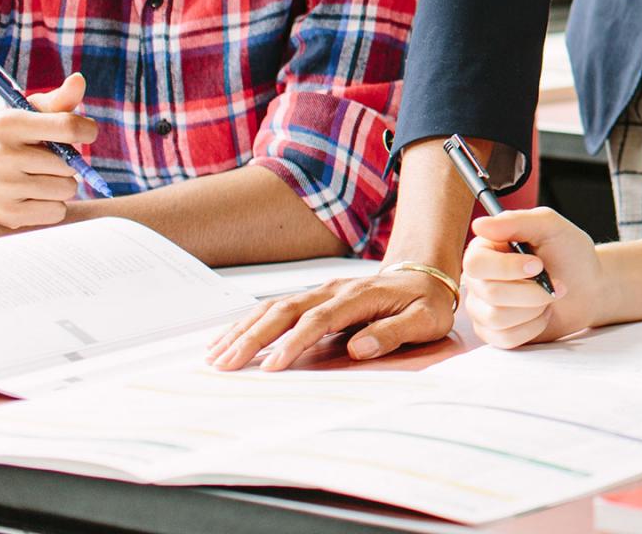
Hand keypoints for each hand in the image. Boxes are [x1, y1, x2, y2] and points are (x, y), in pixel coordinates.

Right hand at [0, 73, 95, 229]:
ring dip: (63, 183)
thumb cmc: (15, 137)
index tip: (86, 132)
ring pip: (66, 189)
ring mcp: (0, 188)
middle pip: (70, 164)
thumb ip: (60, 100)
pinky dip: (53, 205)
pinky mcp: (6, 215)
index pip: (67, 127)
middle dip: (70, 160)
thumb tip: (78, 80)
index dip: (87, 130)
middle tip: (50, 157)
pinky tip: (35, 195)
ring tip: (42, 175)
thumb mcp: (31, 113)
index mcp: (6, 124)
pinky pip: (57, 212)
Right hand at [207, 268, 456, 371]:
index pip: (320, 320)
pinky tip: (229, 338)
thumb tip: (359, 349)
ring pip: (275, 308)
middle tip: (226, 365)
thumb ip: (392, 332)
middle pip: (287, 311)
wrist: (424, 274)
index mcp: (360, 296)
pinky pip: (276, 308)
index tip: (273, 366)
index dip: (294, 343)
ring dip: (245, 330)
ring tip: (216, 355)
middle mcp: (334, 290)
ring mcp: (322, 292)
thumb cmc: (425, 301)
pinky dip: (250, 323)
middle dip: (254, 338)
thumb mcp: (423, 319)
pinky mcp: (314, 299)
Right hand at [461, 208, 604, 349]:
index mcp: (486, 248)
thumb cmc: (569, 254)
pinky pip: (505, 338)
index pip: (475, 263)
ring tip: (548, 295)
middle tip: (552, 283)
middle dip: (531, 291)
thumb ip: (517, 221)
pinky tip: (542, 313)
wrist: (587, 287)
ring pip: (497, 317)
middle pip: (489, 292)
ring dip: (534, 308)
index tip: (538, 265)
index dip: (507, 268)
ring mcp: (482, 307)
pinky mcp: (493, 332)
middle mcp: (478, 278)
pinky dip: (533, 326)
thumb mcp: (550, 226)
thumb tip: (479, 224)